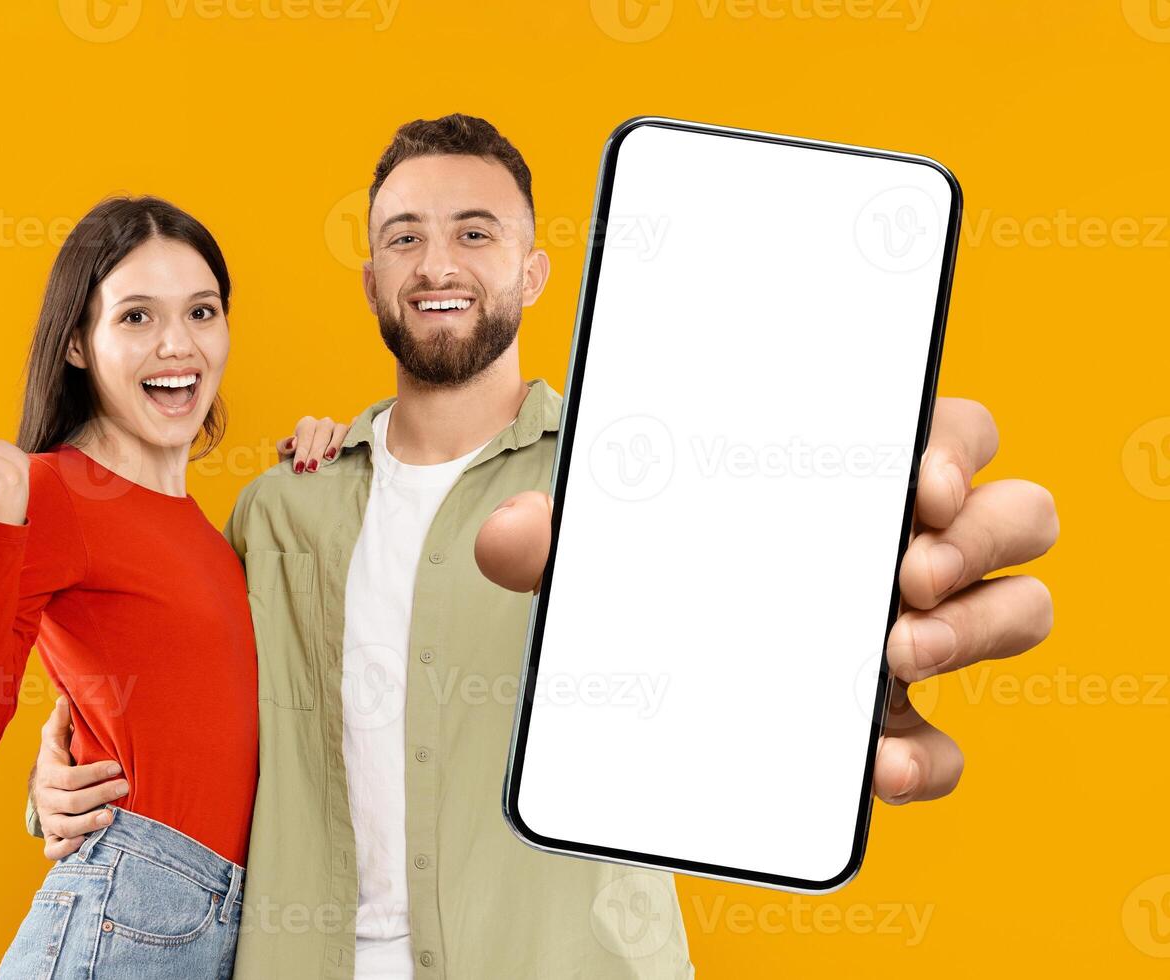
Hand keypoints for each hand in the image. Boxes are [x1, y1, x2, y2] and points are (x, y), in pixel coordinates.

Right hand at [31, 696, 129, 859]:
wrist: (45, 789)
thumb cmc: (60, 760)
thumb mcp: (58, 740)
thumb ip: (62, 722)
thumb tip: (64, 698)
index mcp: (50, 774)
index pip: (70, 777)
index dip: (93, 773)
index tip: (117, 767)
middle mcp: (47, 799)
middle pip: (71, 803)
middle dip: (99, 795)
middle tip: (124, 788)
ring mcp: (49, 820)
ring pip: (65, 827)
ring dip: (89, 824)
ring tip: (112, 818)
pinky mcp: (53, 838)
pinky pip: (53, 850)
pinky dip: (68, 848)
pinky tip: (88, 842)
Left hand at [277, 416, 350, 473]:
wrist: (312, 470)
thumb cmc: (300, 462)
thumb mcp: (287, 455)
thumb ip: (284, 447)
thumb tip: (292, 442)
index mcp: (307, 425)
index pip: (305, 434)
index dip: (302, 451)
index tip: (299, 467)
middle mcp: (323, 424)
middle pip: (322, 431)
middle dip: (316, 450)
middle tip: (311, 468)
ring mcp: (338, 428)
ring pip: (339, 429)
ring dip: (334, 443)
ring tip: (329, 458)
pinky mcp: (351, 435)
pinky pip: (354, 430)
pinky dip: (353, 432)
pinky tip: (350, 442)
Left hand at [474, 397, 1057, 805]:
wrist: (656, 691)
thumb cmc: (658, 578)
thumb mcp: (609, 551)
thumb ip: (558, 538)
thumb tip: (506, 538)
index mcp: (854, 482)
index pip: (949, 432)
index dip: (957, 444)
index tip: (917, 477)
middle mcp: (906, 550)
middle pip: (1018, 513)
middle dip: (982, 538)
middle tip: (904, 573)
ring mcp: (915, 637)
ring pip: (1020, 610)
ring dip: (980, 628)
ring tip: (895, 650)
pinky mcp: (896, 724)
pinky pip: (957, 745)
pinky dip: (930, 758)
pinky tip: (873, 762)